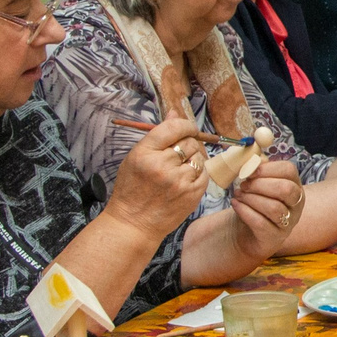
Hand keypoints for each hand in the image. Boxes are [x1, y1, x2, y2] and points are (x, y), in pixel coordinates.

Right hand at [107, 118, 207, 240]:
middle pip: (189, 141)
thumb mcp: (135, 158)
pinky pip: (203, 172)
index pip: (173, 127)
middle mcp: (162, 166)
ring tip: (179, 168)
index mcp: (145, 153)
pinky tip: (185, 178)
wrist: (133, 223)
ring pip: (198, 156)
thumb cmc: (132, 189)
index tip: (187, 127)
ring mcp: (179, 181)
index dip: (184, 124)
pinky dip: (197, 172)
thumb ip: (157, 135)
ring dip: (192, 158)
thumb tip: (174, 113)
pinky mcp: (191, 194)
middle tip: (179, 151)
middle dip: (188, 142)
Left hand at [229, 160, 304, 258]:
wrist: (248, 232)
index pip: (289, 170)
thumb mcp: (258, 184)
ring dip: (251, 199)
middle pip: (285, 189)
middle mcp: (296, 205)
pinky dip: (245, 211)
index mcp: (295, 186)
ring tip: (238, 195)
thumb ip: (257, 170)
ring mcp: (288, 223)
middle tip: (243, 185)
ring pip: (274, 208)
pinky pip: (261, 223)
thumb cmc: (254, 204)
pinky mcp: (275, 238)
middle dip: (260, 185)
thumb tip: (250, 158)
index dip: (268, 168)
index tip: (250, 171)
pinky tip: (235, 204)